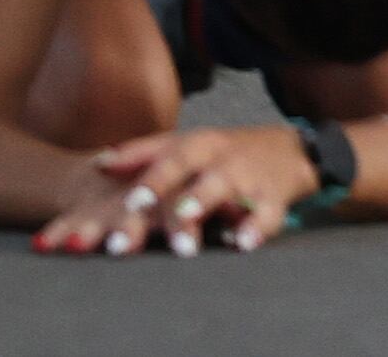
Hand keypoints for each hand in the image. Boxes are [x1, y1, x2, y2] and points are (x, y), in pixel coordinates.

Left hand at [36, 123, 326, 256]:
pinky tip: (243, 244)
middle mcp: (220, 158)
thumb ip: (142, 153)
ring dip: (206, 202)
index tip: (130, 201)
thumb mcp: (186, 144)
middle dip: (170, 192)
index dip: (150, 178)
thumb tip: (98, 164)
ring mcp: (248, 177)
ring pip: (227, 188)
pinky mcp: (274, 199)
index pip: (169, 158)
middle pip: (192, 171)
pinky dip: (256, 228)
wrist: (289, 150)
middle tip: (147, 211)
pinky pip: (267, 214)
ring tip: (188, 220)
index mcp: (198, 145)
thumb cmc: (224, 152)